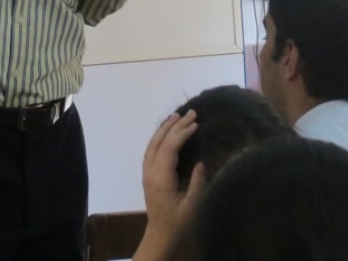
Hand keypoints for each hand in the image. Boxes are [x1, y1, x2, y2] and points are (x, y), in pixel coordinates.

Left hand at [133, 111, 205, 260]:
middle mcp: (150, 170)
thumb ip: (196, 184)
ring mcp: (146, 171)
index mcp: (160, 177)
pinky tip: (167, 131)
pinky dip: (159, 136)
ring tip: (177, 116)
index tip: (196, 124)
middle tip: (190, 112)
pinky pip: (151, 149)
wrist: (160, 235)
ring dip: (165, 128)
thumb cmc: (178, 223)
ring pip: (153, 143)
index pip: (169, 148)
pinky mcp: (147, 173)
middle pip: (160, 141)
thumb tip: (200, 162)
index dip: (182, 134)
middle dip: (175, 125)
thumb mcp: (192, 206)